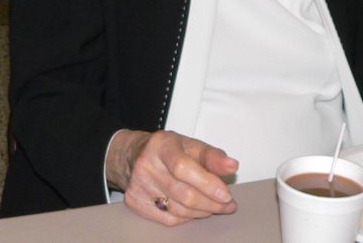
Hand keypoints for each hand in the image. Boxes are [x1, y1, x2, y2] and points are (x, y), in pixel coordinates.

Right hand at [106, 130, 238, 225]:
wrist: (130, 155)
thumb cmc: (165, 149)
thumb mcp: (188, 144)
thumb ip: (211, 155)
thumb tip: (231, 166)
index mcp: (162, 145)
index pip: (183, 167)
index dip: (207, 183)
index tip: (225, 194)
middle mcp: (147, 165)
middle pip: (184, 194)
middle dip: (212, 203)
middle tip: (227, 204)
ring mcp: (138, 185)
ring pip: (179, 210)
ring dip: (202, 211)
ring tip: (215, 206)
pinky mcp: (135, 202)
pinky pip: (168, 219)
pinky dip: (186, 217)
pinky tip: (194, 211)